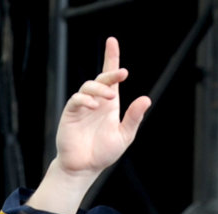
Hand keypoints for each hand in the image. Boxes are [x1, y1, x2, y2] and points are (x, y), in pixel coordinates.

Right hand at [27, 37, 150, 213]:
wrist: (84, 168)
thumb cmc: (103, 153)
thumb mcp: (124, 136)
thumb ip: (133, 118)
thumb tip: (146, 99)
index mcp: (110, 104)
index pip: (111, 77)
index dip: (111, 58)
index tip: (112, 42)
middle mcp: (96, 101)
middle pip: (102, 78)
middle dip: (111, 73)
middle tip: (122, 74)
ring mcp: (83, 106)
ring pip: (89, 86)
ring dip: (100, 88)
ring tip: (109, 97)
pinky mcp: (71, 113)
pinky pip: (77, 99)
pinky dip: (85, 99)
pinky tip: (93, 105)